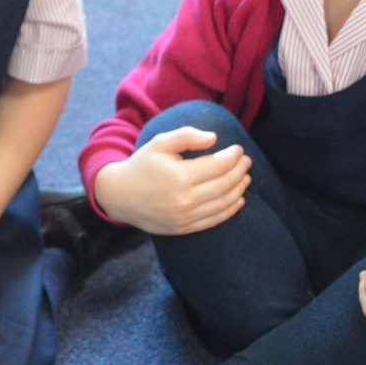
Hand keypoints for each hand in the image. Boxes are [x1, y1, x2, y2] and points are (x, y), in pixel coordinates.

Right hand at [93, 127, 251, 234]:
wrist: (119, 195)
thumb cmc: (141, 166)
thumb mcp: (159, 143)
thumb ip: (187, 136)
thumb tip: (214, 138)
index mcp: (180, 176)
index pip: (218, 165)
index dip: (233, 156)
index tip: (238, 150)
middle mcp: (185, 199)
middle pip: (225, 184)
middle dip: (240, 171)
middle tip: (246, 161)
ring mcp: (185, 216)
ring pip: (223, 203)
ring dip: (239, 189)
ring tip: (245, 178)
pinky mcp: (183, 228)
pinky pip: (214, 220)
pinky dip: (230, 210)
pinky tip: (238, 200)